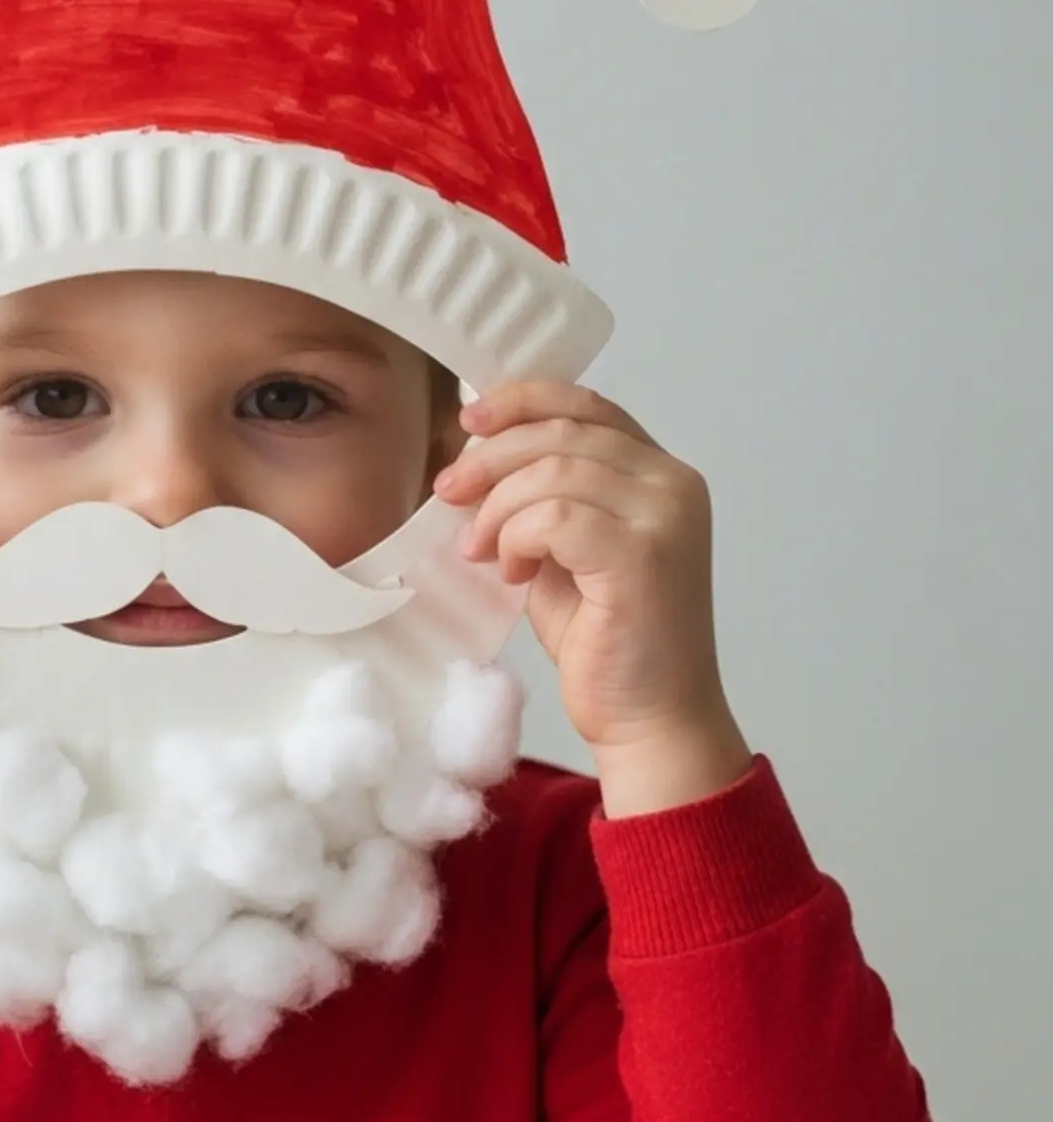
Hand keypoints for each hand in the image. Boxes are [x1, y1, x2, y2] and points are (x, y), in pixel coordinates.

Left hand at [435, 381, 752, 815]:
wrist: (649, 721)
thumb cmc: (606, 644)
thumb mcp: (565, 553)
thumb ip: (544, 500)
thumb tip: (479, 458)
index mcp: (661, 474)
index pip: (588, 404)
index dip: (523, 400)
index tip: (468, 420)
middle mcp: (673, 484)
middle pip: (563, 430)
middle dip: (492, 456)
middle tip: (448, 493)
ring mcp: (664, 517)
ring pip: (553, 469)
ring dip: (499, 507)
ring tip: (483, 551)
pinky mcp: (642, 555)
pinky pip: (555, 515)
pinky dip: (517, 537)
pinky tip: (512, 572)